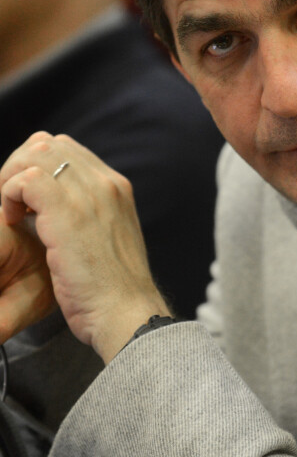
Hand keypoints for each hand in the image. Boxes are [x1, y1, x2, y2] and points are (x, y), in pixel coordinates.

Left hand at [0, 132, 170, 361]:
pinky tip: (13, 221)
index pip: (67, 150)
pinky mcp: (68, 214)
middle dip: (19, 167)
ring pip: (34, 155)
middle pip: (47, 144)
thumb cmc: (112, 289)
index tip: (28, 200)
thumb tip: (55, 208)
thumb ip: (90, 216)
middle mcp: (106, 183)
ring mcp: (89, 195)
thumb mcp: (107, 240)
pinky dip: (9, 195)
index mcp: (116, 188)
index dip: (38, 167)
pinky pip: (25, 180)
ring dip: (11, 180)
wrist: (126, 313)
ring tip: (12, 212)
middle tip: (14, 204)